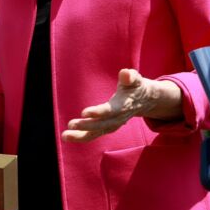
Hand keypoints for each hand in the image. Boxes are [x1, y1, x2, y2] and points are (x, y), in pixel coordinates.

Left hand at [62, 68, 181, 142]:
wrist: (144, 100)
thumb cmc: (136, 86)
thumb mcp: (135, 79)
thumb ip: (130, 76)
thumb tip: (125, 73)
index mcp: (124, 105)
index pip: (110, 111)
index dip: (98, 113)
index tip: (84, 112)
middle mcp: (118, 118)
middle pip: (102, 125)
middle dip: (86, 126)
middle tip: (71, 124)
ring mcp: (112, 124)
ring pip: (96, 133)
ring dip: (80, 136)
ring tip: (65, 135)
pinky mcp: (107, 127)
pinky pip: (94, 134)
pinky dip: (81, 137)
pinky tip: (68, 136)